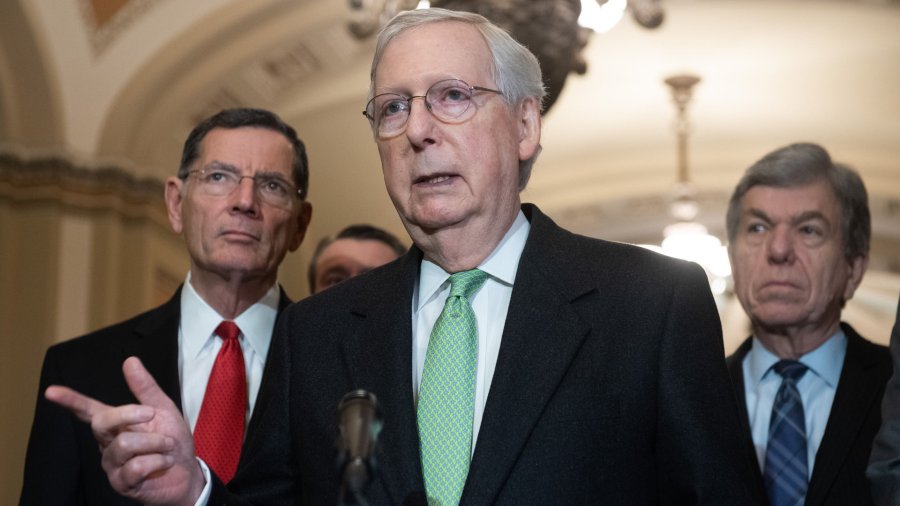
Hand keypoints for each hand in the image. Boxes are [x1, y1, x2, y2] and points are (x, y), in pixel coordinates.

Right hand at [46, 356, 205, 504]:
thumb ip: (145, 388)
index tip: (51, 391)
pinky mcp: (121, 483)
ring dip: (155, 442)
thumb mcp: (163, 409)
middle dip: (129, 414)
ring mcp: (112, 464)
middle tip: (153, 414)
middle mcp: (107, 443)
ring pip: (124, 444)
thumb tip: (130, 360)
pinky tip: (164, 462)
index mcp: (115, 424)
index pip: (87, 410)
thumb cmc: (171, 440)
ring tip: (167, 446)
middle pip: (102, 423)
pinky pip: (136, 466)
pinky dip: (158, 460)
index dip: (70, 400)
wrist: (186, 472)